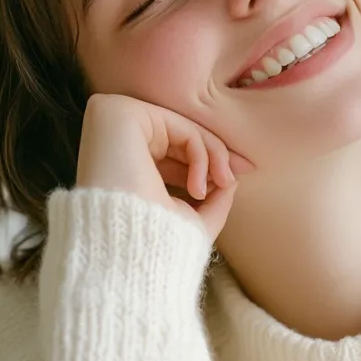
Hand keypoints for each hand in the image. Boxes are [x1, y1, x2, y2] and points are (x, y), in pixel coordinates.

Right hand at [76, 93, 253, 241]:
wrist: (120, 246)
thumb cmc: (148, 240)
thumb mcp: (189, 219)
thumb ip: (213, 199)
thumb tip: (232, 178)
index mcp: (125, 163)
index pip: (172, 153)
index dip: (207, 164)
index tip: (235, 179)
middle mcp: (118, 141)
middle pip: (180, 138)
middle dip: (217, 156)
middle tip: (242, 173)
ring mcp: (118, 125)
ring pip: (184, 130)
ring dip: (213, 157)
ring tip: (220, 185)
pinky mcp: (126, 114)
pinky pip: (183, 128)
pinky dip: (202, 155)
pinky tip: (197, 188)